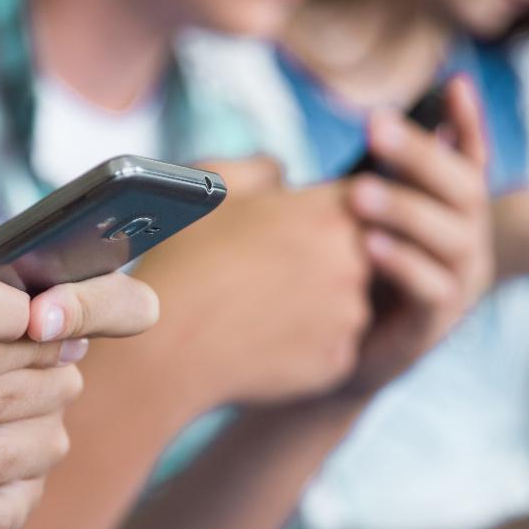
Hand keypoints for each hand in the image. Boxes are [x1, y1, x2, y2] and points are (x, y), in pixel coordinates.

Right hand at [129, 162, 371, 408]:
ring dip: (316, 299)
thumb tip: (281, 173)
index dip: (322, 209)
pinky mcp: (338, 361)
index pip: (359, 200)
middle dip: (321, 255)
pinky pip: (331, 344)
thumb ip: (263, 166)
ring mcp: (349, 317)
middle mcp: (353, 264)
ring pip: (345, 300)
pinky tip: (263, 336)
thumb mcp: (214, 184)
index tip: (291, 223)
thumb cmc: (187, 258)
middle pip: (355, 251)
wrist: (169, 343)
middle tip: (267, 267)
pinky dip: (305, 341)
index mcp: (330, 213)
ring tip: (260, 303)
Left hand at [344, 76, 491, 392]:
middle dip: (420, 155)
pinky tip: (367, 245)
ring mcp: (459, 286)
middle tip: (374, 124)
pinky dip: (403, 263)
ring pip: (452, 238)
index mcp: (454, 214)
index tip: (455, 82)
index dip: (467, 123)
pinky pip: (430, 289)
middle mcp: (469, 245)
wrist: (336, 356)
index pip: (470, 160)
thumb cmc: (349, 275)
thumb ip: (378, 176)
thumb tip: (374, 121)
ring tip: (358, 191)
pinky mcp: (435, 326)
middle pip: (463, 190)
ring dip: (406, 209)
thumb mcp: (362, 219)